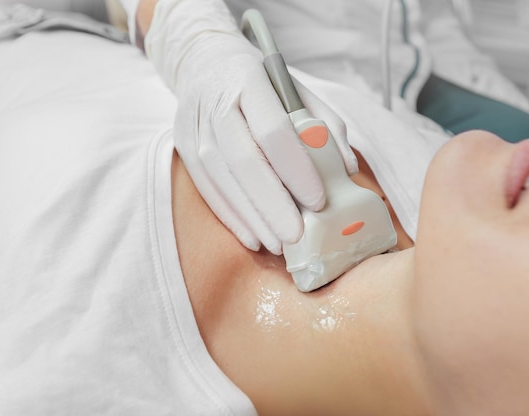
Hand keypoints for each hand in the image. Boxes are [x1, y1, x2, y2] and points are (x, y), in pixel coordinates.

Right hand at [145, 0, 356, 253]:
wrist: (203, 58)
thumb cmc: (259, 78)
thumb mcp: (296, 88)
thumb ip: (325, 123)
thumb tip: (345, 167)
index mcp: (250, 80)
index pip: (273, 130)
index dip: (296, 168)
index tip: (318, 200)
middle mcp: (217, 102)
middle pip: (244, 161)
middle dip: (272, 204)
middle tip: (297, 236)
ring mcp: (194, 125)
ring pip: (221, 179)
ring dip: (252, 217)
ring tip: (279, 244)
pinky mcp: (183, 145)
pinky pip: (206, 188)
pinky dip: (231, 216)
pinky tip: (253, 237)